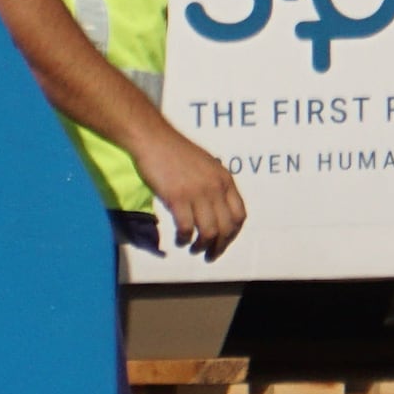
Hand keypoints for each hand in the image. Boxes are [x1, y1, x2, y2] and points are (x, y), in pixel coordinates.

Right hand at [134, 120, 246, 259]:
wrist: (153, 139)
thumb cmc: (176, 151)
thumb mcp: (206, 165)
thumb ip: (214, 184)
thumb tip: (217, 209)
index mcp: (224, 179)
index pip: (239, 215)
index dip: (233, 234)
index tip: (223, 242)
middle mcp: (215, 187)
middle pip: (226, 228)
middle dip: (219, 246)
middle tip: (210, 255)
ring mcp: (197, 192)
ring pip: (209, 232)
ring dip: (201, 246)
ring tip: (193, 248)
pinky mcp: (177, 197)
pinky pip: (187, 228)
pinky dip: (184, 238)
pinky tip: (179, 240)